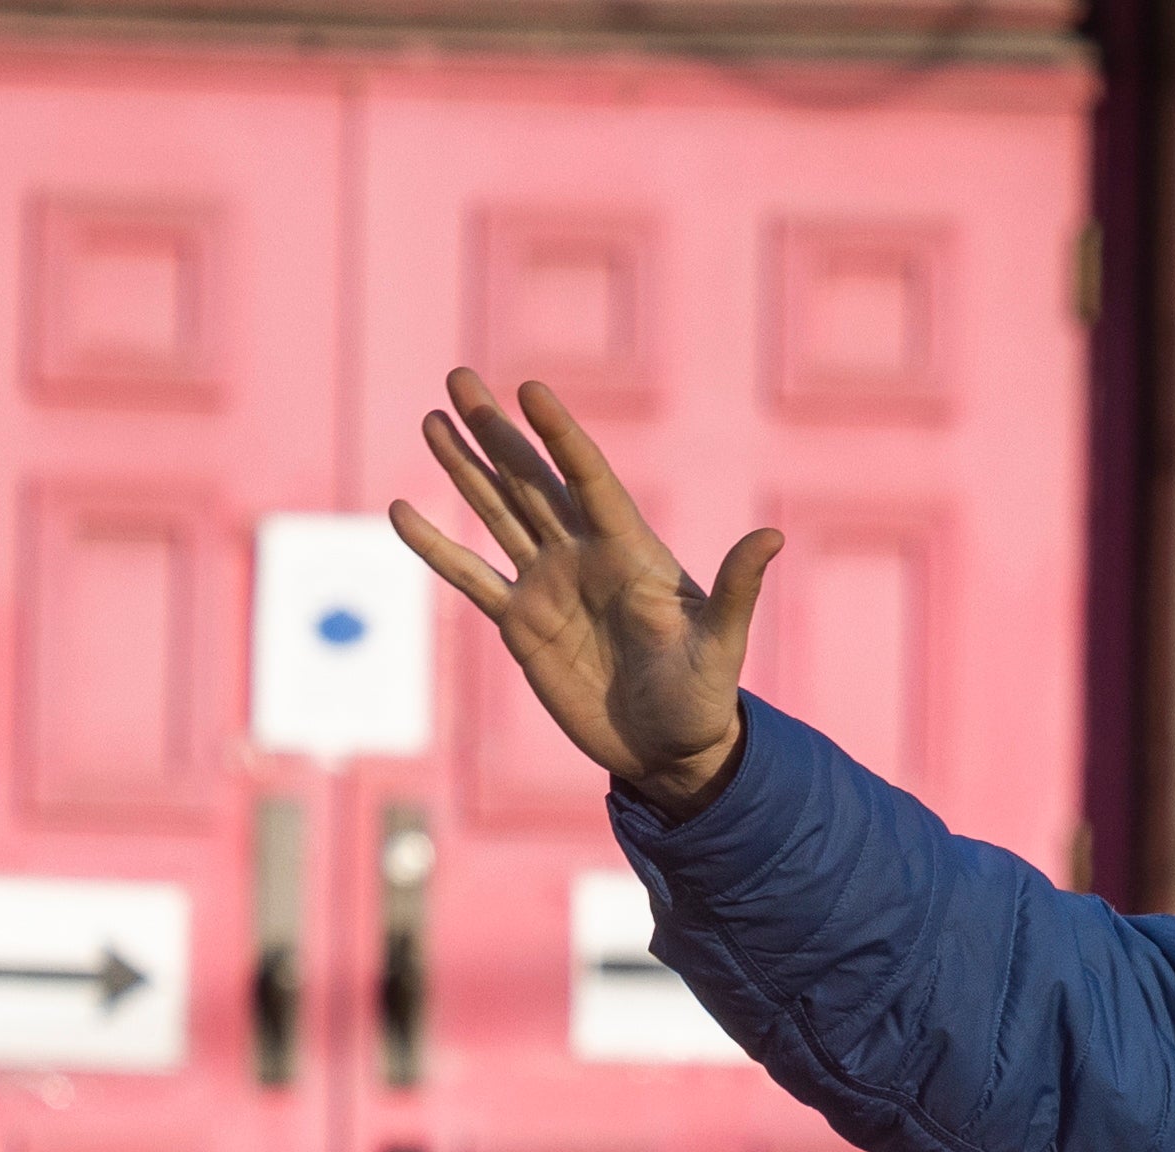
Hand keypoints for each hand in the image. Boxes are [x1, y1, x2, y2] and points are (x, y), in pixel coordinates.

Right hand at [385, 369, 773, 813]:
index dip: (562, 437)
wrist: (671, 751)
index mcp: (630, 551)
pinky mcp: (520, 625)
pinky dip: (437, 548)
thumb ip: (737, 590)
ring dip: (466, 467)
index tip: (532, 390)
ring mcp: (547, 586)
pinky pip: (471, 577)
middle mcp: (583, 557)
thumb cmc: (706, 697)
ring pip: (497, 514)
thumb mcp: (722, 645)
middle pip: (532, 481)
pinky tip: (402, 511)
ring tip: (434, 417)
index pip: (589, 480)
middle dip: (496, 431)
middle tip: (460, 377)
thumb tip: (772, 536)